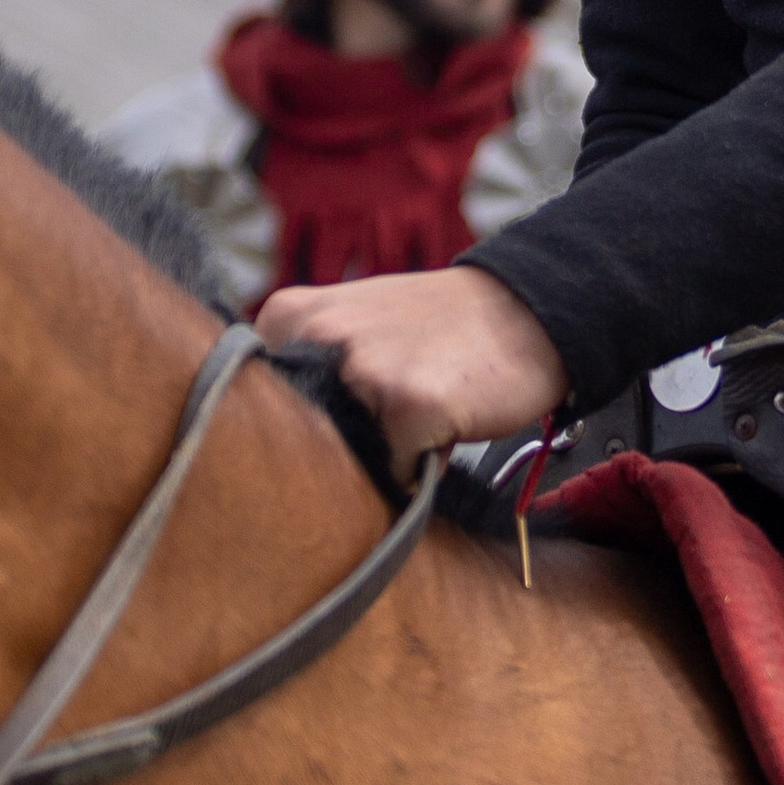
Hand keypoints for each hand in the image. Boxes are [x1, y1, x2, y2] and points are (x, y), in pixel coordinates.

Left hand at [255, 266, 569, 483]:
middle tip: (386, 411)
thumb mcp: (350, 329)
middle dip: (337, 448)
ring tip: (418, 410)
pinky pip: (396, 474)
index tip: (342, 409)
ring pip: (345, 462)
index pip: (256, 411)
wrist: (529, 311)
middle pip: (297, 442)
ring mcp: (361, 368)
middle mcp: (315, 335)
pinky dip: (421, 466)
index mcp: (288, 316)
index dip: (303, 427)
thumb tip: (254, 454)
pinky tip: (446, 422)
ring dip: (381, 456)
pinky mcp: (408, 403)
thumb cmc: (437, 331)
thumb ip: (300, 373)